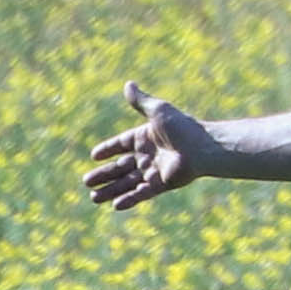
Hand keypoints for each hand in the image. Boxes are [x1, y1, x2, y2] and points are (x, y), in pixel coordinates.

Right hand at [83, 82, 220, 208]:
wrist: (204, 148)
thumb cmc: (183, 128)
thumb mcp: (158, 111)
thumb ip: (140, 101)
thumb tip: (128, 84)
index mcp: (145, 137)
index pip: (121, 144)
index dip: (108, 149)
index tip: (94, 155)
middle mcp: (148, 155)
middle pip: (120, 167)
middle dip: (104, 175)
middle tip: (86, 182)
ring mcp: (154, 171)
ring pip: (127, 183)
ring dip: (111, 190)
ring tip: (93, 198)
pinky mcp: (162, 184)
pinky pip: (142, 193)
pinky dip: (129, 199)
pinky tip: (115, 206)